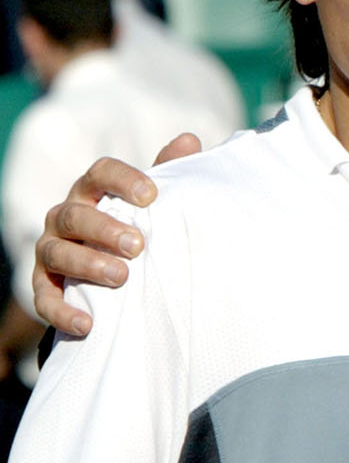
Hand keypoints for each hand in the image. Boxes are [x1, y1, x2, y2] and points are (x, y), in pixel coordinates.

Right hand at [31, 135, 197, 336]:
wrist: (113, 274)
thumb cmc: (137, 227)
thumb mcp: (153, 203)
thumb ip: (168, 173)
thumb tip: (189, 139)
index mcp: (92, 191)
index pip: (99, 173)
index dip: (122, 181)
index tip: (152, 195)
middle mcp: (65, 216)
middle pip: (75, 215)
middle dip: (104, 229)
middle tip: (138, 245)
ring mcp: (51, 250)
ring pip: (57, 252)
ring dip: (87, 265)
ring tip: (122, 278)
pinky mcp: (45, 285)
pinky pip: (44, 297)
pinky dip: (61, 311)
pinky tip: (87, 323)